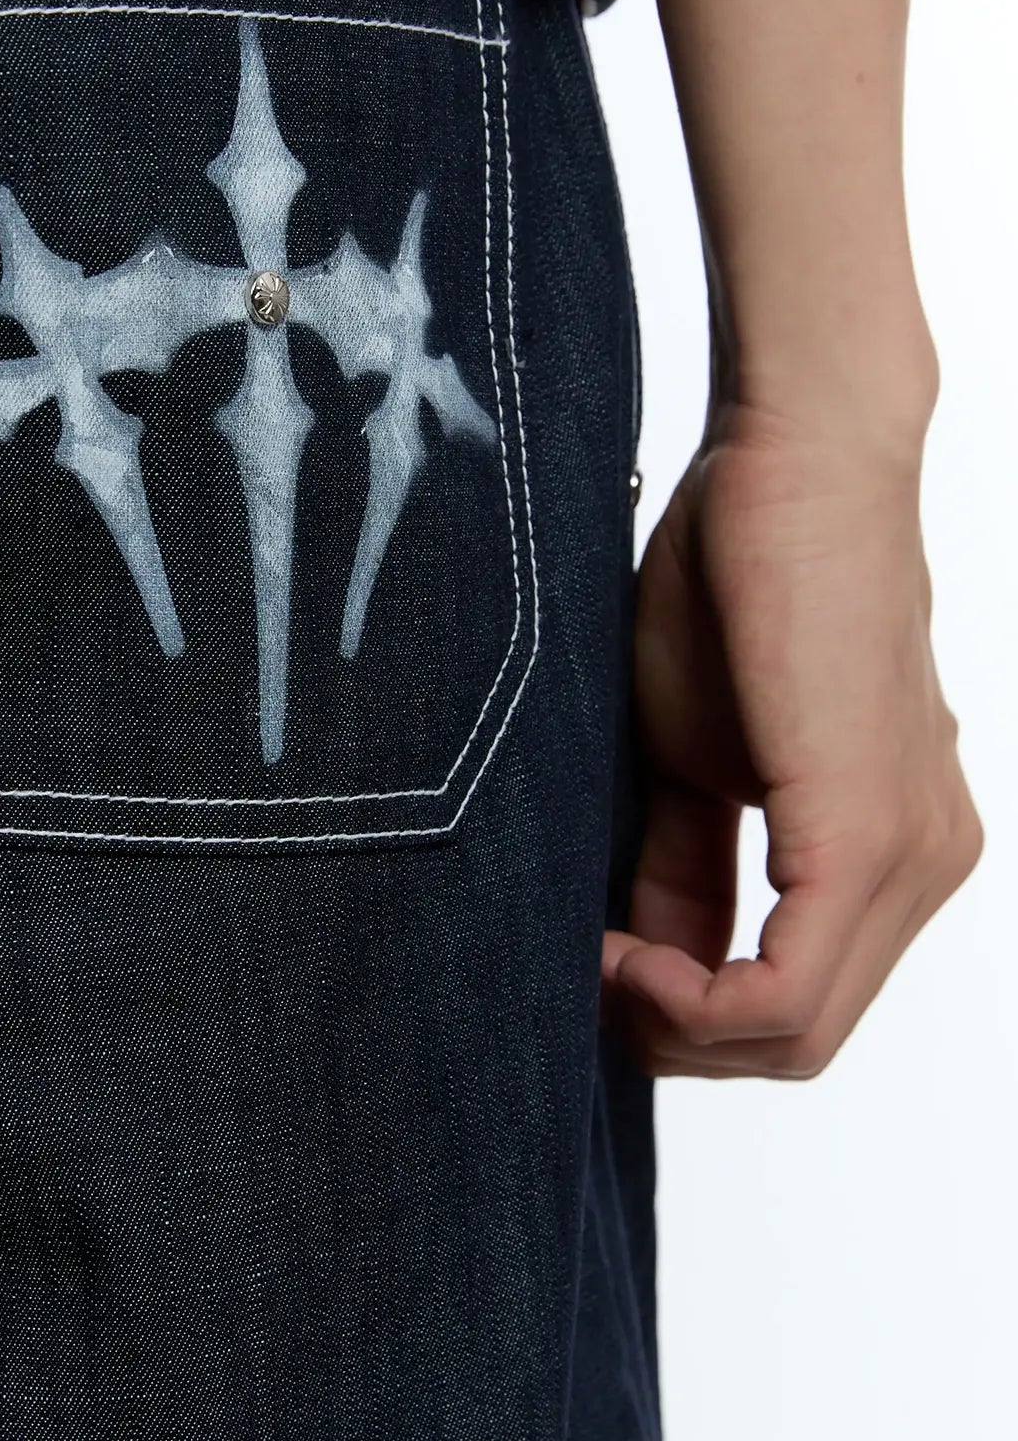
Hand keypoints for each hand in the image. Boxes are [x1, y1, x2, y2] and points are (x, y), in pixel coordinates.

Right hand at [604, 398, 980, 1077]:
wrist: (794, 462)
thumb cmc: (738, 578)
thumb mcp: (690, 754)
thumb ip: (684, 866)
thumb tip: (643, 965)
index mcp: (891, 848)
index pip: (796, 1002)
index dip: (677, 1014)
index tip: (585, 960)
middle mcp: (926, 866)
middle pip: (800, 1043)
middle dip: (672, 1036)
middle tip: (580, 975)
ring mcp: (913, 857)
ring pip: (798, 1036)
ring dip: (673, 1022)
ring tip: (593, 957)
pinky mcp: (870, 836)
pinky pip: (786, 994)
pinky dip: (688, 999)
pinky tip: (620, 953)